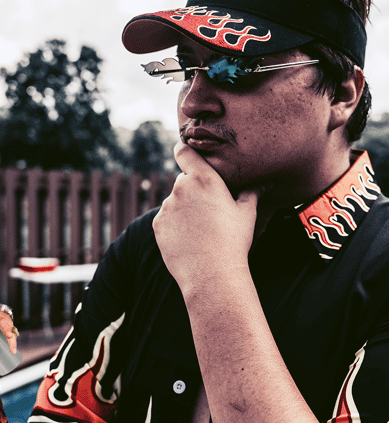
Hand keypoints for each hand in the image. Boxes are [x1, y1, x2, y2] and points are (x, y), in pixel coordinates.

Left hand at [153, 143, 261, 295]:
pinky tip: (190, 237)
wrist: (211, 272)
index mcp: (203, 179)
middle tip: (209, 206)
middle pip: (183, 179)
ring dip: (184, 207)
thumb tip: (265, 182)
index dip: (185, 150)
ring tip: (202, 227)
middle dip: (194, 188)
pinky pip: (166, 218)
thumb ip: (251, 192)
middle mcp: (180, 188)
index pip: (184, 151)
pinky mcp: (157, 223)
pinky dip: (175, 223)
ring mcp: (166, 206)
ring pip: (175, 200)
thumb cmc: (233, 240)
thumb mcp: (247, 213)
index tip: (188, 152)